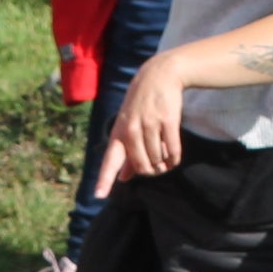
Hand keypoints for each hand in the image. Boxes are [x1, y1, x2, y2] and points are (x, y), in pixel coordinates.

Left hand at [98, 52, 186, 195]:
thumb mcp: (128, 125)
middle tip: (156, 168)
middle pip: (141, 166)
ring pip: (157, 160)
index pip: (110, 160)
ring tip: (164, 160)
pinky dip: (174, 159)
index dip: (104, 179)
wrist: (159, 76)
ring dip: (163, 165)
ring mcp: (149, 124)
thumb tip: (123, 178)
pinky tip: (174, 159)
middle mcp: (131, 129)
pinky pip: (172, 151)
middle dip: (150, 172)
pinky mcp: (167, 120)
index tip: (98, 196)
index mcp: (119, 132)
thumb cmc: (142, 104)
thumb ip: (126, 153)